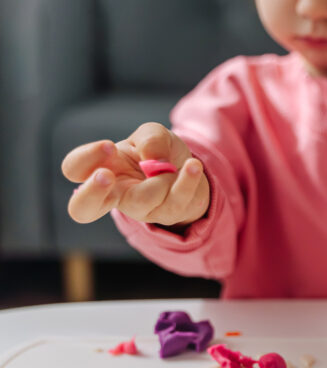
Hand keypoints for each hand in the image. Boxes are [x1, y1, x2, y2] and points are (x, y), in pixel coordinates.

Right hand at [61, 122, 209, 226]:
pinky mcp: (165, 215)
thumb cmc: (159, 152)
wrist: (189, 171)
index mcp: (101, 167)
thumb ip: (150, 139)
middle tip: (106, 175)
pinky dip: (187, 180)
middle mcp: (114, 192)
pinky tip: (193, 166)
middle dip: (91, 192)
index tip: (109, 145)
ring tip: (171, 165)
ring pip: (142, 201)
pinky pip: (176, 202)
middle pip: (81, 210)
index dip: (86, 158)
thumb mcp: (153, 134)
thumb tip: (153, 159)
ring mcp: (139, 208)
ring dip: (161, 177)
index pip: (74, 168)